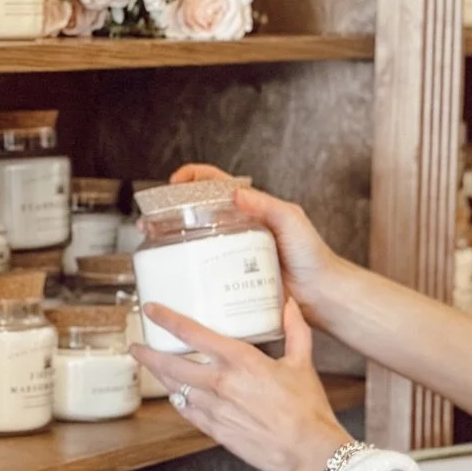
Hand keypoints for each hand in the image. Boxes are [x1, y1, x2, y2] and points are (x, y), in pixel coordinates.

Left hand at [131, 298, 351, 470]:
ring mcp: (214, 408)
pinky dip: (178, 400)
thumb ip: (294, 330)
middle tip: (136, 345)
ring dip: (159, 376)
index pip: (191, 333)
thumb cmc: (307, 409)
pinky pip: (186, 411)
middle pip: (169, 364)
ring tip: (150, 366)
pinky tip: (176, 395)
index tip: (151, 309)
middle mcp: (220, 383)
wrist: (307, 451)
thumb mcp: (302, 363)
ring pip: (174, 388)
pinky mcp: (214, 430)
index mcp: (240, 361)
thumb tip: (289, 303)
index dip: (166, 319)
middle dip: (147, 353)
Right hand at [169, 165, 345, 328]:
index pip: (212, 182)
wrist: (320, 293)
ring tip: (153, 244)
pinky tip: (175, 272)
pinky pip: (203, 267)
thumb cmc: (312, 254)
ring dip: (171, 238)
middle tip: (151, 221)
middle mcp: (234, 226)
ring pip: (194, 238)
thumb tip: (236, 193)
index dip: (189, 177)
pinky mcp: (229, 275)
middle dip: (168, 211)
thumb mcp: (291, 220)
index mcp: (248, 206)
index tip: (172, 185)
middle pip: (194, 210)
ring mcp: (230, 251)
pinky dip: (185, 267)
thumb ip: (267, 205)